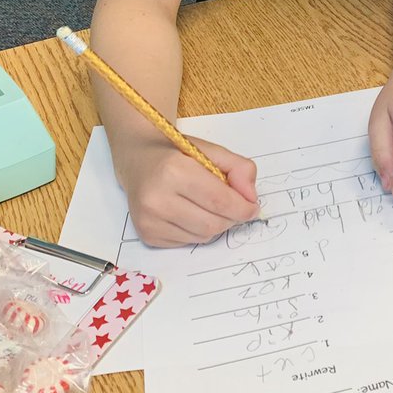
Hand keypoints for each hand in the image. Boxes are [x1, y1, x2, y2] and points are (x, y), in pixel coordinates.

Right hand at [117, 135, 259, 246]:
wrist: (139, 160)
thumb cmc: (177, 154)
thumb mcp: (211, 150)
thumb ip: (238, 168)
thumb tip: (250, 197)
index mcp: (174, 171)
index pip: (219, 200)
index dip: (243, 208)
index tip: (253, 208)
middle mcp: (157, 198)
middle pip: (213, 224)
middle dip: (232, 218)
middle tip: (235, 207)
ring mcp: (149, 220)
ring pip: (202, 237)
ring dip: (216, 225)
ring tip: (210, 206)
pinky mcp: (146, 235)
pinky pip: (187, 242)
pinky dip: (197, 231)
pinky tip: (191, 213)